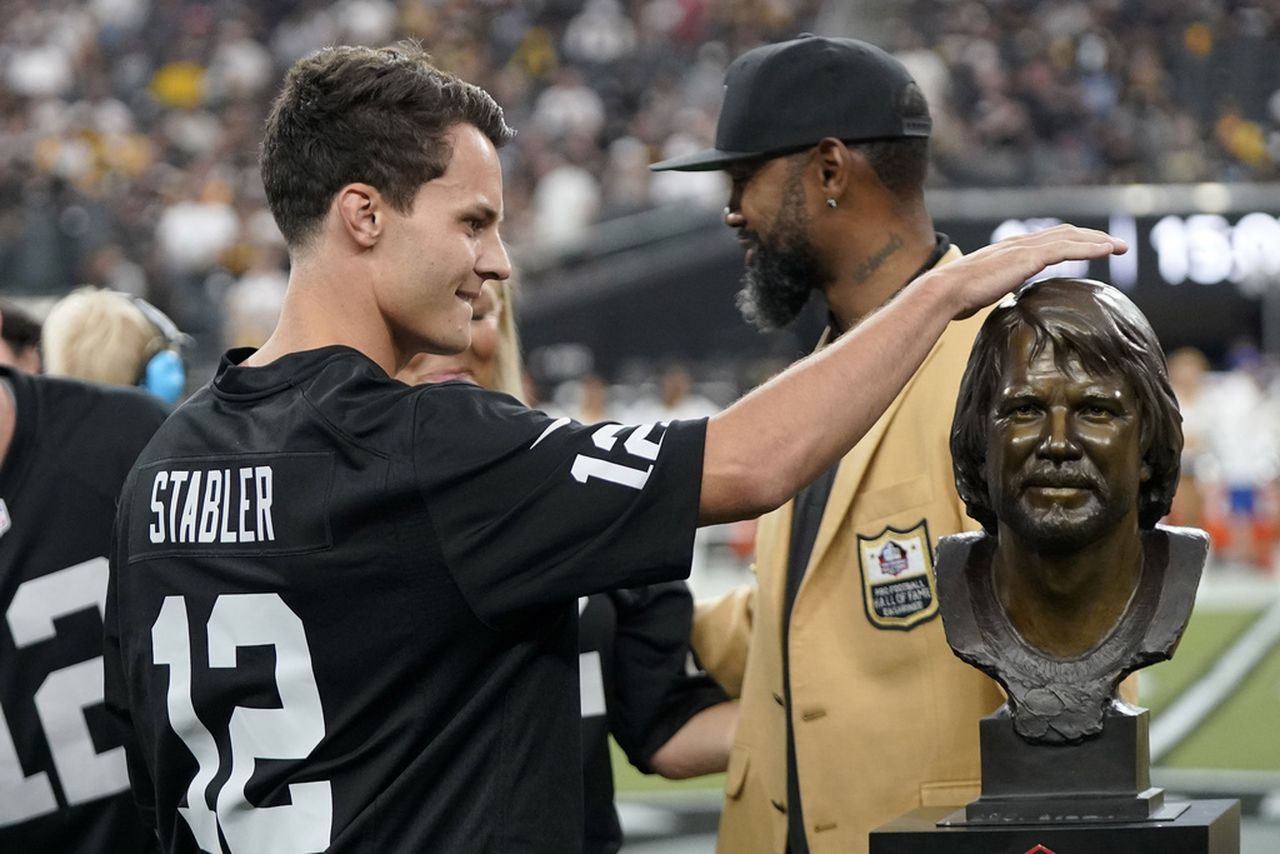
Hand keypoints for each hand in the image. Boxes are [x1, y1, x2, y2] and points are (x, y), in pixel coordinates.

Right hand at [920, 225, 1127, 318]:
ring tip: (1119, 246)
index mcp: (1009, 251)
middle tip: (1113, 244)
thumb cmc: (957, 297)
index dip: (1070, 241)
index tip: (1087, 247)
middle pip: (1063, 232)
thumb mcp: (981, 293)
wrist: (946, 291)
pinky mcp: (1029, 257)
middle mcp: (1019, 243)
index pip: (1046, 240)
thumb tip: (988, 303)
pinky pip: (1067, 248)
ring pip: (1070, 237)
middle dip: (1091, 236)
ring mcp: (1024, 248)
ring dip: (1098, 239)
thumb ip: (992, 291)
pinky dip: (1091, 247)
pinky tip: (1108, 250)